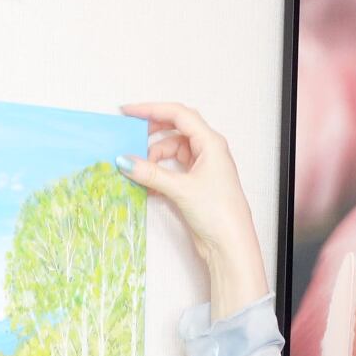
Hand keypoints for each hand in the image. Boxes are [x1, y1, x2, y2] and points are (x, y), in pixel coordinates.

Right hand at [117, 100, 269, 319]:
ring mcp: (203, 169)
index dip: (152, 110)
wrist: (230, 245)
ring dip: (154, 159)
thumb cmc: (219, 213)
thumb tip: (125, 161)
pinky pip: (173, 171)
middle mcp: (208, 152)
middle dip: (152, 133)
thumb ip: (151, 173)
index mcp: (211, 143)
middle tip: (130, 138)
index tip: (129, 112)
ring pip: (173, 152)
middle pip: (175, 131)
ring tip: (138, 170)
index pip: (179, 115)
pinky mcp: (197, 185)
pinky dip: (159, 174)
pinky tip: (146, 184)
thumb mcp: (181, 189)